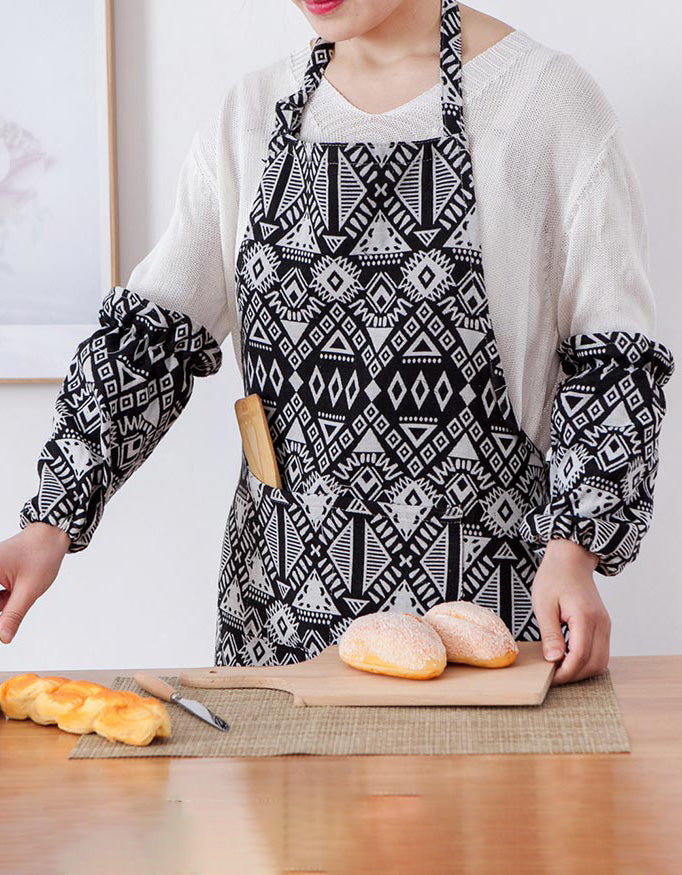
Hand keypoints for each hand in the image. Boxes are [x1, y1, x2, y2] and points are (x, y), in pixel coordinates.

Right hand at [0, 523, 70, 643]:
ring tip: (21, 592)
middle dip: (3, 608)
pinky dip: (3, 600)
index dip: (0, 614)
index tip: (7, 618)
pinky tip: (15, 596)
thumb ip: (13, 616)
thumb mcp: (28, 590)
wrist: (51, 535)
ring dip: (3, 606)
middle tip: (17, 604)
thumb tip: (3, 638)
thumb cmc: (41, 555)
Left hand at [531, 538, 610, 685]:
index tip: (549, 678)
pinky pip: (601, 651)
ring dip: (582, 670)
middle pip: (594, 663)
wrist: (571, 559)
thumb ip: (550, 634)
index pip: (580, 656)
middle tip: (552, 676)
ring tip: (559, 668)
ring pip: (601, 661)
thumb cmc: (554, 577)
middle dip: (574, 675)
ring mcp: (605, 625)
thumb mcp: (543, 604)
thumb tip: (554, 660)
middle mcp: (601, 623)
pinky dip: (587, 660)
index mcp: (586, 617)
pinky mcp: (603, 625)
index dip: (565, 672)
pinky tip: (568, 657)